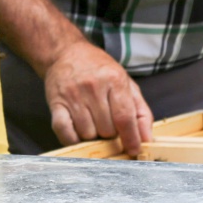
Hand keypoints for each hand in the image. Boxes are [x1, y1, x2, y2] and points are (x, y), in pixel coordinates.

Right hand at [42, 40, 153, 154]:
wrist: (66, 53)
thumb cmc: (99, 70)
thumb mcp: (126, 83)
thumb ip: (140, 111)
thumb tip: (147, 139)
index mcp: (114, 80)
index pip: (124, 118)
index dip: (131, 138)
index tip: (133, 150)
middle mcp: (93, 87)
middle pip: (107, 130)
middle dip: (111, 134)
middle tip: (108, 124)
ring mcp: (73, 95)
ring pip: (87, 134)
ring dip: (92, 136)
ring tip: (93, 123)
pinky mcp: (56, 103)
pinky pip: (64, 132)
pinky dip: (73, 139)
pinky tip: (78, 133)